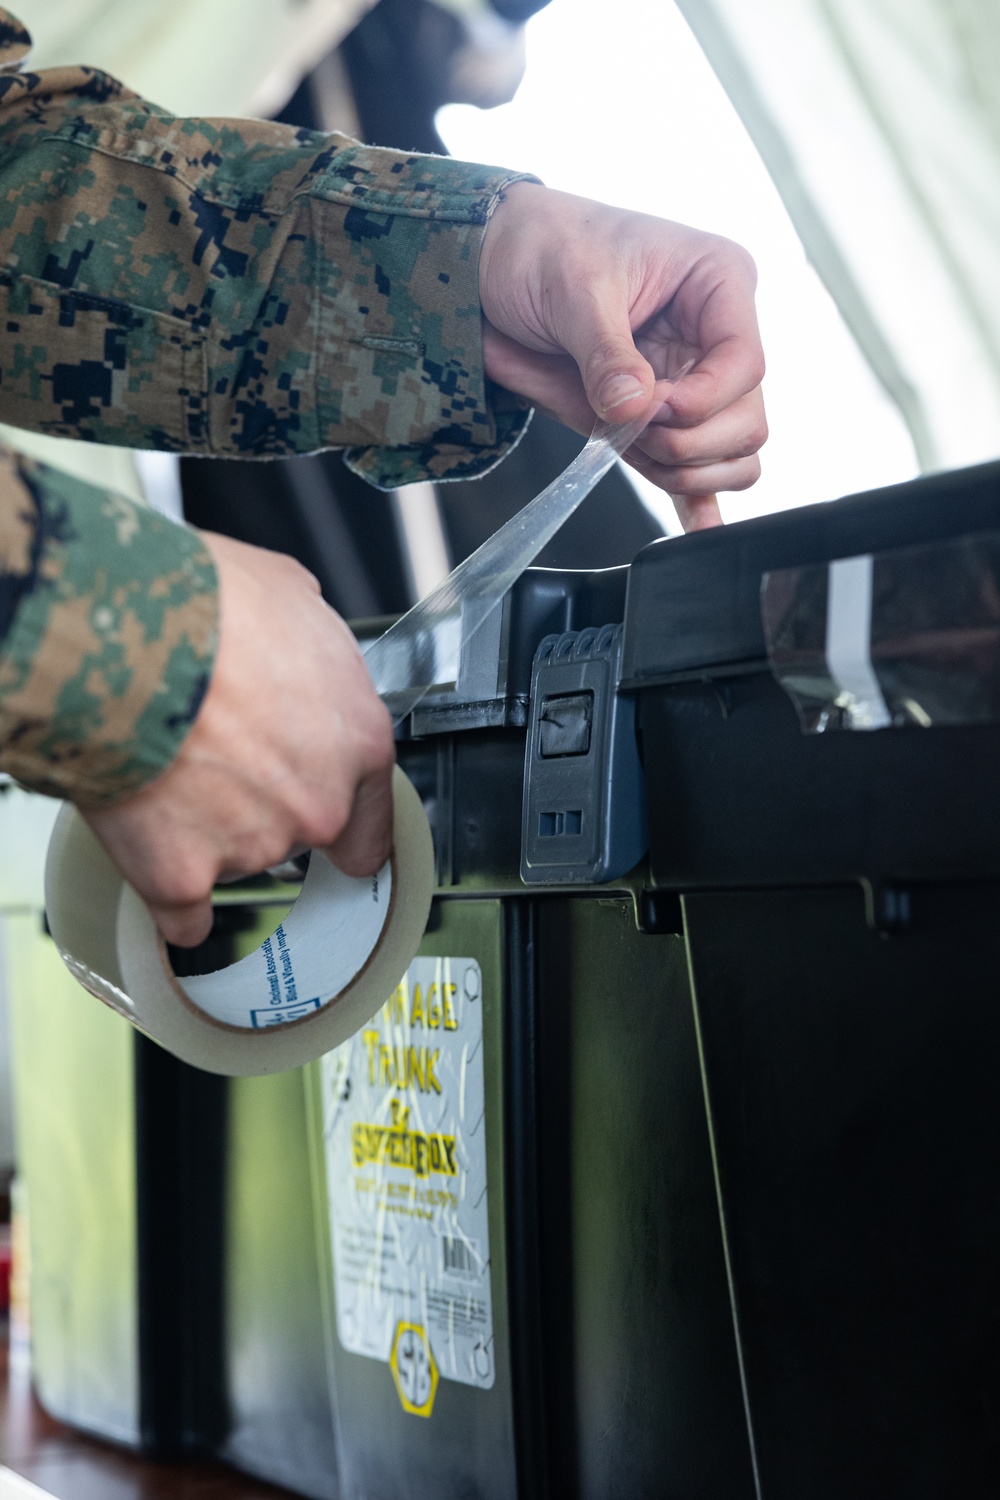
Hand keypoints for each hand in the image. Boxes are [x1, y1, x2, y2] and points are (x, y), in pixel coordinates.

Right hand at [83, 532, 394, 947]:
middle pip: (301, 833)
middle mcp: (316, 804)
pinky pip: (183, 913)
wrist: (120, 632)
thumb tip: (298, 639)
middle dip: (262, 803)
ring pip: (235, 857)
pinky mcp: (181, 875)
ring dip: (204, 825)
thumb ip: (310, 646)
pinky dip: (168, 893)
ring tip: (164, 761)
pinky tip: (156, 862)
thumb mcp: (289, 596)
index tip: (331, 827)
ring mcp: (252, 846)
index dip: (344, 817)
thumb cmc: (203, 604)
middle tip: (217, 754)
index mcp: (358, 741)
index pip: (374, 817)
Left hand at [479, 182, 767, 529]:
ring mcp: (693, 379)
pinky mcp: (662, 417)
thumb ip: (607, 354)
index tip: (650, 408)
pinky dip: (698, 499)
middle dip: (687, 440)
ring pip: (729, 453)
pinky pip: (700, 468)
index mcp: (718, 283)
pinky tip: (698, 527)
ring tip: (624, 441)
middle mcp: (716, 335)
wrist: (494, 266)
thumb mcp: (574, 288)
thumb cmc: (543, 247)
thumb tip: (634, 409)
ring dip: (679, 467)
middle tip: (628, 424)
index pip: (747, 364)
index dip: (701, 401)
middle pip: (747, 420)